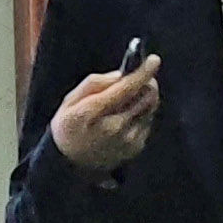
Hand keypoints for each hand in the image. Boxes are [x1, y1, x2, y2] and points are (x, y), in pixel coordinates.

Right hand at [51, 51, 161, 172]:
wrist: (71, 163)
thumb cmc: (69, 127)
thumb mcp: (69, 101)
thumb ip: (93, 84)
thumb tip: (120, 75)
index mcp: (93, 112)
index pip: (126, 88)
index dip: (142, 72)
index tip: (154, 60)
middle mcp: (114, 126)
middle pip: (145, 96)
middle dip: (146, 82)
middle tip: (139, 78)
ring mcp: (127, 139)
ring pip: (150, 107)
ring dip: (145, 97)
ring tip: (129, 99)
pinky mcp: (136, 147)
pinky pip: (148, 121)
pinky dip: (141, 113)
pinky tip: (126, 117)